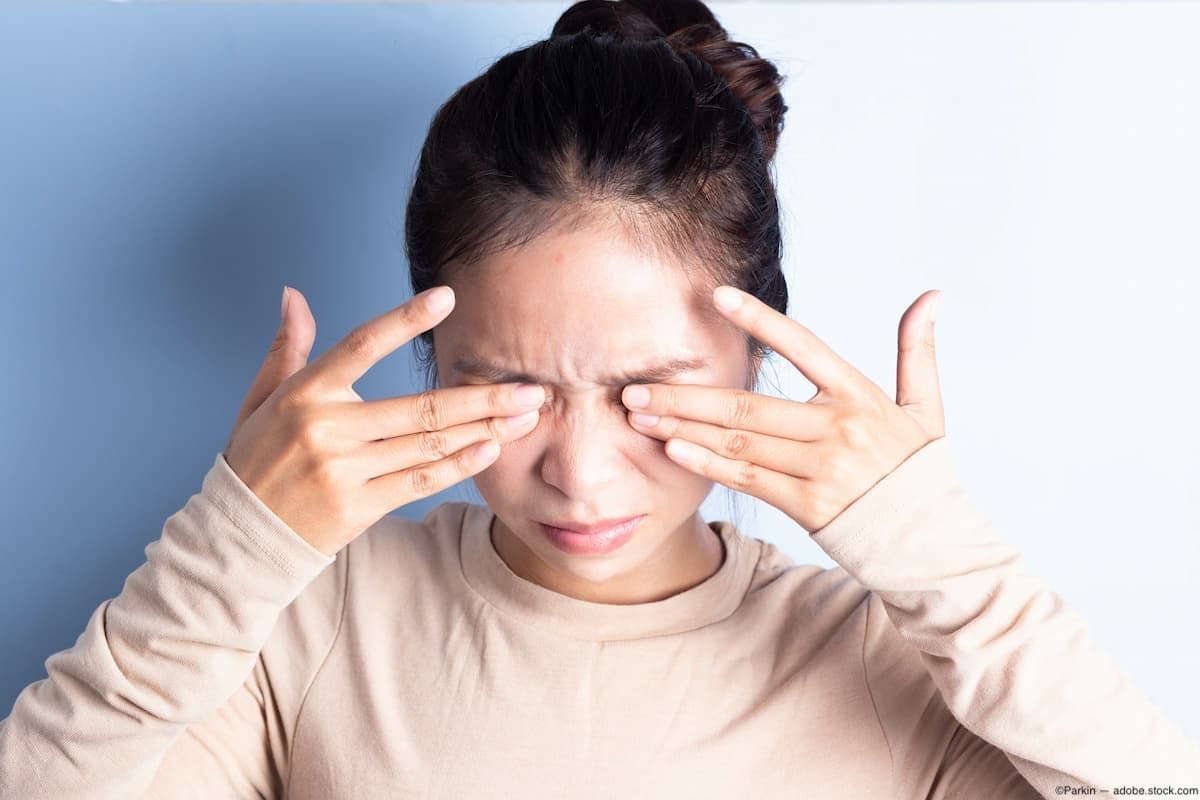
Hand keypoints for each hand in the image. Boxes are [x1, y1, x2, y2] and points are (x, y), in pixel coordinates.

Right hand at [223, 286, 545, 554]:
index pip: (361, 345)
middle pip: (420, 407)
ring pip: (428, 444)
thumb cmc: (255, 459)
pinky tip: (490, 448)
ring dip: (484, 429)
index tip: (448, 297)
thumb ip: (287, 348)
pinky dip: (458, 465)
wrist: (238, 536)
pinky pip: (419, 481)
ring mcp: (344, 470)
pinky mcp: (358, 507)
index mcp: (305, 393)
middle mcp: (326, 429)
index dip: (404, 320)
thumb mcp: (261, 399)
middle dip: (483, 396)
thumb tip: (294, 295)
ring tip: (526, 417)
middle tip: (533, 388)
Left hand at [620, 285, 945, 533]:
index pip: (802, 346)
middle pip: (746, 405)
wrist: (934, 542)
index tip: (715, 297)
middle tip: (635, 386)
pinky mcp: (808, 505)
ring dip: (683, 428)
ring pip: (739, 442)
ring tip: (639, 416)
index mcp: (859, 395)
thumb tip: (931, 296)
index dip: (758, 320)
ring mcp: (821, 468)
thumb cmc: (920, 472)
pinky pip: (748, 480)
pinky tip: (672, 449)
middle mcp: (837, 428)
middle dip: (684, 395)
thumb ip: (918, 349)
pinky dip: (707, 464)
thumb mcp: (926, 408)